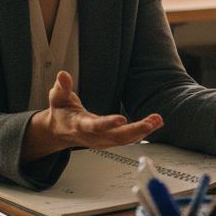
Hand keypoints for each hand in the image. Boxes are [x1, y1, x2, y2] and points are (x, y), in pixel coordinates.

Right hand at [22, 71, 162, 160]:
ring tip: (158, 120)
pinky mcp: (110, 141)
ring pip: (125, 139)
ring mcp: (103, 141)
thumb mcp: (57, 98)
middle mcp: (93, 136)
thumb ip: (62, 87)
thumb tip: (62, 74)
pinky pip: (128, 139)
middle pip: (116, 137)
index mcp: (79, 126)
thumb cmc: (61, 112)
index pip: (95, 126)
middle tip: (151, 122)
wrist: (60, 131)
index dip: (108, 124)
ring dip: (143, 130)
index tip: (122, 119)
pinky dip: (143, 132)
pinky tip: (156, 123)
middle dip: (135, 130)